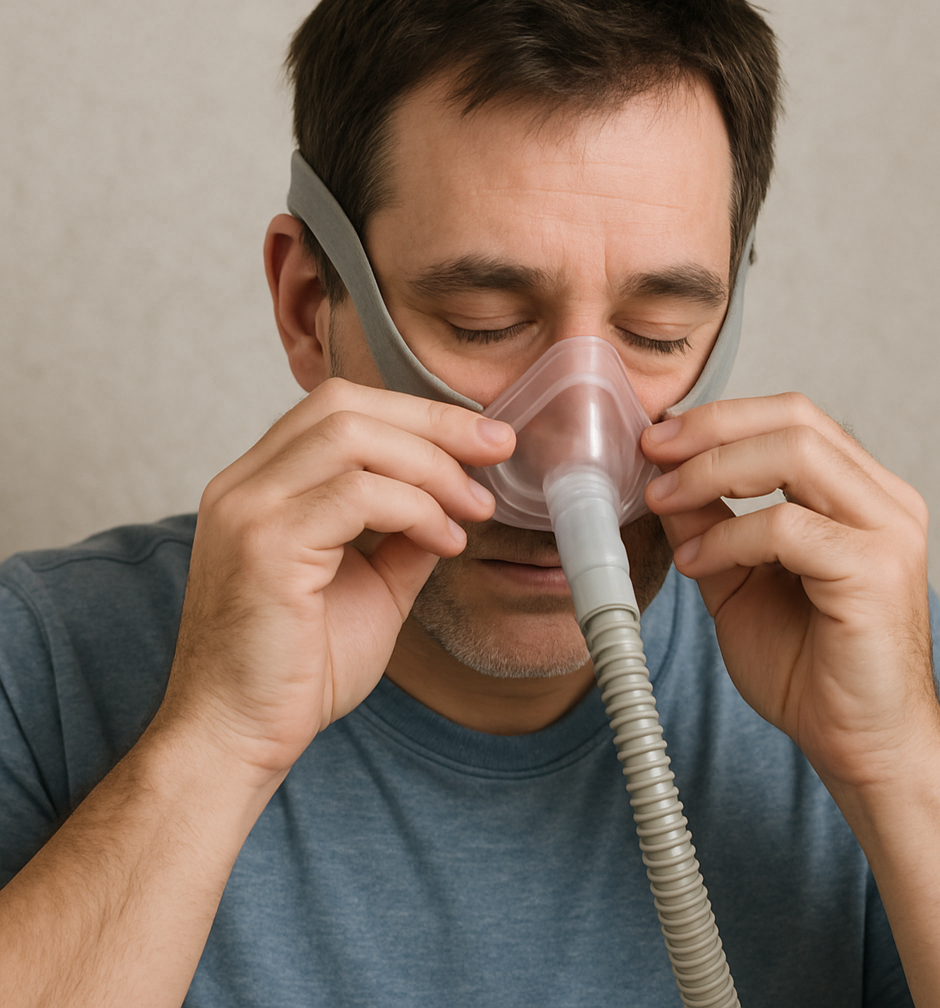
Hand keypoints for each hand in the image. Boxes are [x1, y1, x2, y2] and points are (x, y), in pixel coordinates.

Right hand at [157, 378, 514, 777]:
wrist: (237, 736)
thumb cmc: (298, 669)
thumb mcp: (371, 585)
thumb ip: (404, 535)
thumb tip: (454, 500)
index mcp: (261, 485)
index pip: (339, 409)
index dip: (417, 414)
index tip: (483, 440)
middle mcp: (244, 484)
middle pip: (345, 405)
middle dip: (434, 421)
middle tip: (498, 449)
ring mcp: (248, 510)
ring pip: (352, 437)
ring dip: (432, 466)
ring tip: (474, 508)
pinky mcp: (264, 545)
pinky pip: (356, 495)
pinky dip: (416, 509)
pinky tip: (445, 542)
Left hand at [641, 393, 939, 790]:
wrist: (854, 742)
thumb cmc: (807, 664)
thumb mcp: (736, 578)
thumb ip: (707, 524)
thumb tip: (660, 476)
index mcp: (857, 493)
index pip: (791, 418)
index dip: (719, 418)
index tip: (656, 438)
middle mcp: (883, 501)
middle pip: (795, 419)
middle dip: (711, 428)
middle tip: (651, 450)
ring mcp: (887, 531)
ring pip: (795, 454)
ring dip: (711, 471)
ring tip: (662, 500)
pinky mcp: (876, 571)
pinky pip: (786, 527)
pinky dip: (727, 536)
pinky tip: (696, 564)